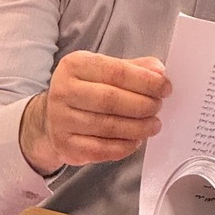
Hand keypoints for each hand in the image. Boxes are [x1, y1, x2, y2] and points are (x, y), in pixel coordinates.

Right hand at [19, 51, 170, 174]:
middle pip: (111, 100)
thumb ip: (133, 68)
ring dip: (138, 127)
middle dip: (142, 105)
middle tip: (158, 107)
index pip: (115, 71)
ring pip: (107, 126)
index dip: (145, 81)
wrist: (50, 117)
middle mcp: (63, 91)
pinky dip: (124, 146)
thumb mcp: (103, 70)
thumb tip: (159, 70)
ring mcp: (61, 120)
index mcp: (74, 65)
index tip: (164, 87)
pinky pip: (101, 149)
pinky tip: (136, 140)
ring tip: (153, 125)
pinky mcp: (65, 145)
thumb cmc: (84, 90)